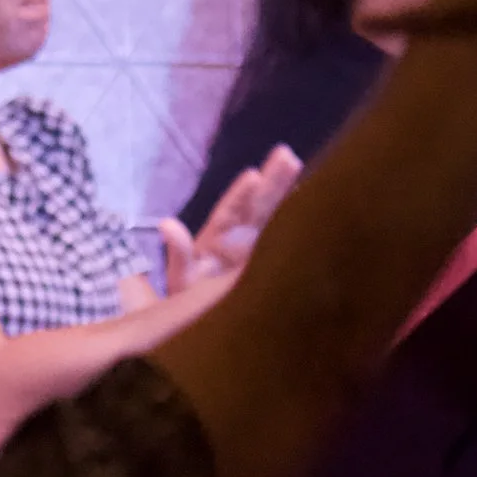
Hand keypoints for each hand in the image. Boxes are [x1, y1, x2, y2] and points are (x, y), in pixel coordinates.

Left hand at [157, 144, 302, 291]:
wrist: (200, 320)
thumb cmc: (188, 297)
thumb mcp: (182, 274)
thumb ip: (180, 251)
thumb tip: (167, 224)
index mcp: (217, 239)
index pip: (230, 212)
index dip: (240, 195)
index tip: (253, 176)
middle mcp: (238, 241)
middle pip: (256, 208)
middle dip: (271, 184)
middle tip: (286, 155)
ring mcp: (254, 253)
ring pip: (271, 221)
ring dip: (282, 196)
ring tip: (295, 166)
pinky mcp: (266, 270)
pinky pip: (281, 247)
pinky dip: (294, 229)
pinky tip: (309, 210)